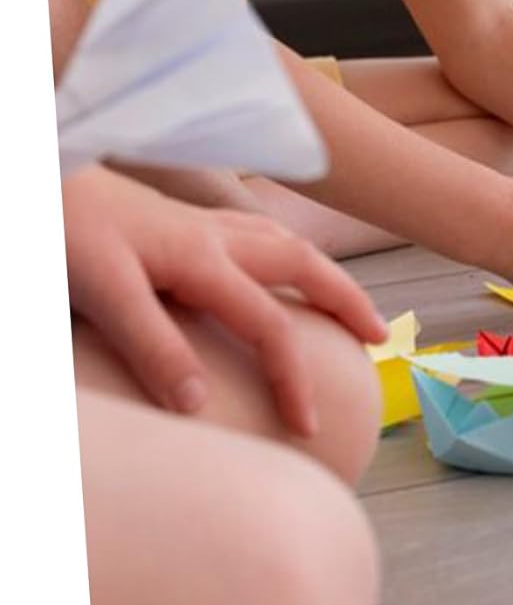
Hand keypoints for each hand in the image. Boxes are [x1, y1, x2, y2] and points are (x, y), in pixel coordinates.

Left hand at [62, 164, 387, 435]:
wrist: (41, 177)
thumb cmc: (64, 232)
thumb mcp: (103, 294)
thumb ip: (154, 347)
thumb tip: (202, 404)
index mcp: (204, 261)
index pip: (271, 328)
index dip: (294, 380)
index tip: (307, 427)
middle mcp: (216, 237)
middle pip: (305, 264)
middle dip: (347, 301)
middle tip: (379, 336)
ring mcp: (200, 224)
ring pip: (285, 242)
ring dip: (322, 272)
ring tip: (341, 300)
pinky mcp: (180, 220)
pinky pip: (256, 231)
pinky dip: (283, 249)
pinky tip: (273, 261)